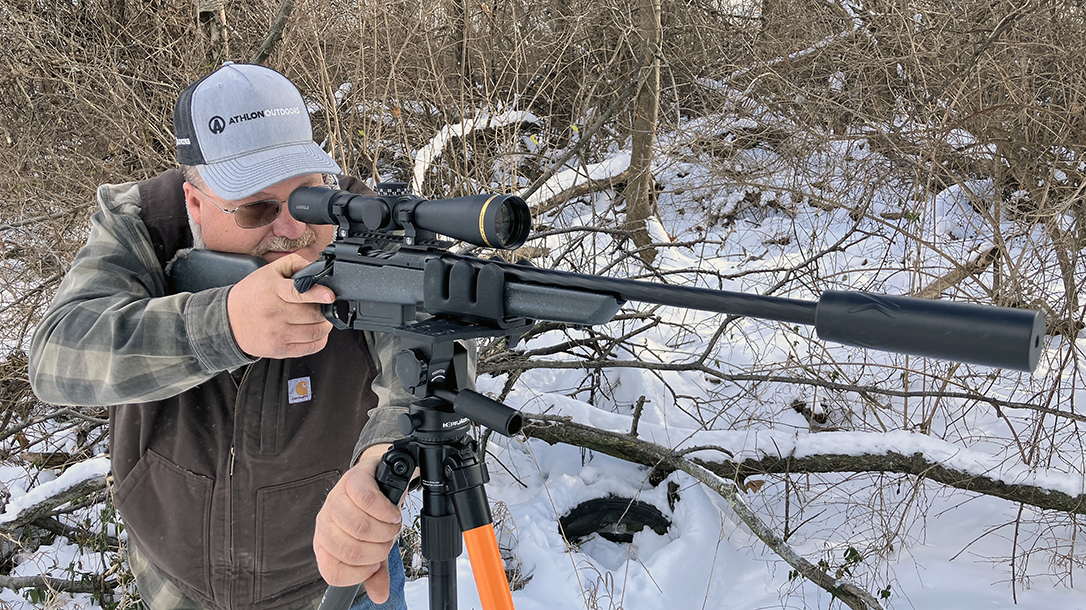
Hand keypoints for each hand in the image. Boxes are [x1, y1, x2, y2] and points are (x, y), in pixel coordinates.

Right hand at [226, 254, 334, 358]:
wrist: (228, 321)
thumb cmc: (251, 295)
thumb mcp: (268, 272)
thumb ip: (294, 263)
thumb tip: (315, 267)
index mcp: (273, 291)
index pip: (299, 293)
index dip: (318, 294)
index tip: (329, 295)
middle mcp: (275, 314)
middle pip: (313, 314)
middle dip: (324, 309)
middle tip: (323, 306)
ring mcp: (278, 334)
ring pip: (315, 332)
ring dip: (324, 325)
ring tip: (320, 318)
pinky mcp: (280, 350)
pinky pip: (311, 348)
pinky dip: (320, 340)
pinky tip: (316, 332)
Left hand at [314, 445, 402, 602]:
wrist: (379, 480)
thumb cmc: (372, 515)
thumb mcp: (373, 547)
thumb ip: (375, 572)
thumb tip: (380, 596)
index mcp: (325, 545)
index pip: (333, 573)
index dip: (360, 573)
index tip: (375, 563)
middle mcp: (325, 524)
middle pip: (352, 551)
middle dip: (379, 549)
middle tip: (388, 540)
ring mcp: (335, 500)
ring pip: (361, 527)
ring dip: (386, 530)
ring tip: (392, 525)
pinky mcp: (351, 480)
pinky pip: (367, 501)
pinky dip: (386, 511)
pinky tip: (392, 513)